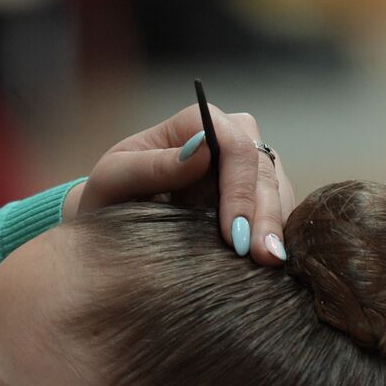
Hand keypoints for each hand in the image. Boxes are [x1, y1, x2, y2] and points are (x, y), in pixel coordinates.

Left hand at [61, 103, 296, 265]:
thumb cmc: (108, 194)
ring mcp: (244, 166)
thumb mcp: (113, 179)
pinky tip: (268, 260)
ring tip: (269, 263)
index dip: (239, 187)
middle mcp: (227, 137)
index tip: (233, 232)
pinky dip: (273, 233)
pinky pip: (276, 208)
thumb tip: (201, 150)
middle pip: (263, 168)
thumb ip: (151, 165)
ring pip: (278, 188)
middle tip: (263, 258)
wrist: (110, 219)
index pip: (234, 144)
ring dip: (275, 227)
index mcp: (195, 122)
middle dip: (265, 215)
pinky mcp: (253, 194)